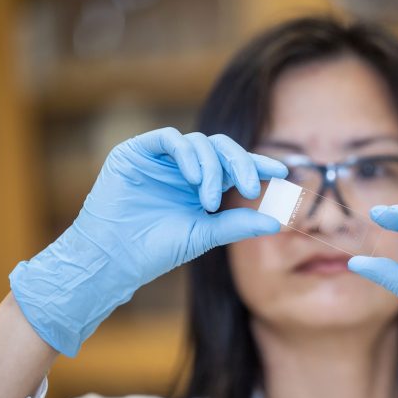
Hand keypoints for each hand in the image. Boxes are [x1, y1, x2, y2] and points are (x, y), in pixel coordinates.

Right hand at [10, 128, 287, 356]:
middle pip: (222, 149)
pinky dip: (186, 154)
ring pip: (199, 143)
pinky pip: (169, 139)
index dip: (259, 165)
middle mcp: (184, 169)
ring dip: (213, 168)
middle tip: (252, 188)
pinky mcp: (137, 152)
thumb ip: (237, 224)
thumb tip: (277, 221)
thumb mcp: (204, 235)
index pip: (235, 167)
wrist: (113, 259)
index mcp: (202, 186)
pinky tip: (194, 179)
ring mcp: (161, 159)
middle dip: (242, 165)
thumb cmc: (156, 251)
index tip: (284, 172)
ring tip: (210, 200)